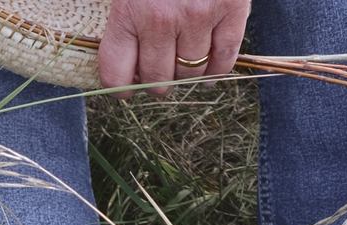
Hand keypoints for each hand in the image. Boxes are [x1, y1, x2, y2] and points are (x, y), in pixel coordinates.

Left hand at [97, 0, 249, 94]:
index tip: (125, 92)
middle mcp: (161, 20)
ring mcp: (198, 17)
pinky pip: (225, 56)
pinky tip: (211, 74)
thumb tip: (127, 69)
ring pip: (191, 72)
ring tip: (185, 68)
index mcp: (128, 13)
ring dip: (187, 75)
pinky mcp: (231, 10)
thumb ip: (126, 22)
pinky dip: (218, 70)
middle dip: (158, 82)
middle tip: (161, 76)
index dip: (119, 90)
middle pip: (157, 78)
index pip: (116, 73)